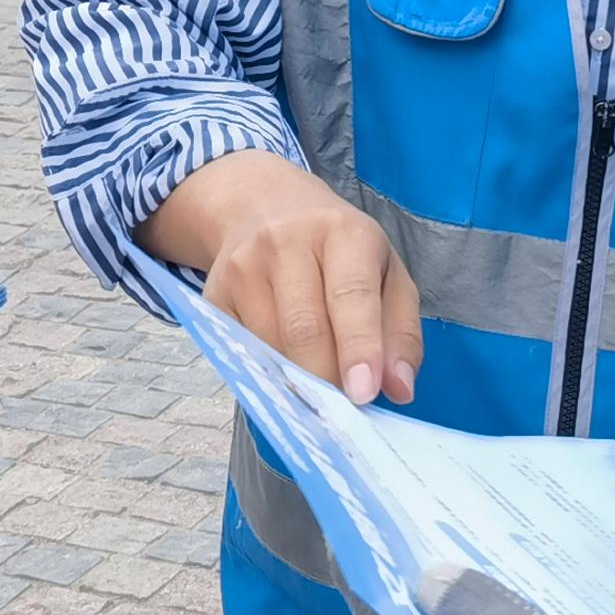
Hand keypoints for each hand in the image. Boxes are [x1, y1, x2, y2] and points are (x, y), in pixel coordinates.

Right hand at [153, 150, 420, 403]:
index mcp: (343, 232)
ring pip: (270, 346)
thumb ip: (401, 333)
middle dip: (327, 379)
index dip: (358, 347)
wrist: (264, 208)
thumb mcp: (388, 275)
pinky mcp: (213, 293)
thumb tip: (399, 389)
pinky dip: (269, 372)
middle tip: (345, 406)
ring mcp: (243, 265)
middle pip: (305, 328)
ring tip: (319, 383)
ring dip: (298, 380)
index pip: (350, 295)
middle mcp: (286, 241)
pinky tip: (286, 366)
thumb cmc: (342, 252)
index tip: (364, 393)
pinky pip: (242, 351)